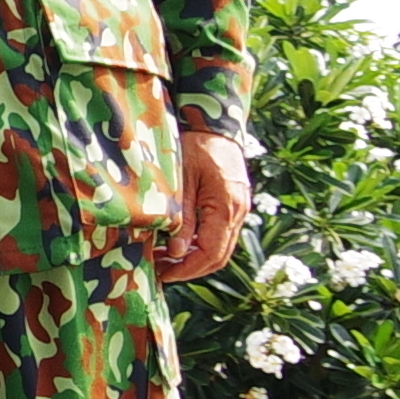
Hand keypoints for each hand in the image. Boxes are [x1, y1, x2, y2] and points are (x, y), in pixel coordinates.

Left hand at [161, 126, 254, 283]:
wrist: (214, 123)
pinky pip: (218, 233)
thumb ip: (182, 217)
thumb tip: (176, 252)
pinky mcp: (232, 205)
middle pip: (218, 256)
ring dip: (194, 258)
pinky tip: (177, 243)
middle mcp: (238, 212)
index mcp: (227, 207)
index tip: (163, 274)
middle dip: (190, 269)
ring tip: (163, 259)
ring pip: (220, 247)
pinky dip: (199, 244)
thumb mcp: (182, 180)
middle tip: (160, 272)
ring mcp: (238, 209)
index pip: (210, 253)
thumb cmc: (195, 146)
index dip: (187, 269)